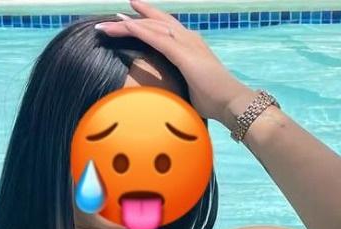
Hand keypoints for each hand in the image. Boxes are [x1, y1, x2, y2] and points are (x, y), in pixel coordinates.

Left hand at [95, 0, 251, 124]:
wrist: (231, 102)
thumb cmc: (214, 101)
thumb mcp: (191, 88)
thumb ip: (179, 85)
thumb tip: (167, 97)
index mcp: (190, 46)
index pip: (164, 28)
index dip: (147, 21)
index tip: (130, 18)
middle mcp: (188, 38)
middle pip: (155, 22)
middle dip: (134, 17)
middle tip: (113, 15)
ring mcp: (186, 43)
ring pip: (151, 27)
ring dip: (128, 24)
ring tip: (108, 24)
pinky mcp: (183, 53)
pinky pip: (155, 38)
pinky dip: (138, 31)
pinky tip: (125, 26)